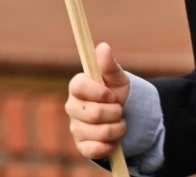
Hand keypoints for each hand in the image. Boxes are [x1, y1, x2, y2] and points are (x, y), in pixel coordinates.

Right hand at [65, 42, 130, 159]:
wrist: (122, 115)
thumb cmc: (116, 92)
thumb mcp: (117, 78)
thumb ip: (109, 65)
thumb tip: (103, 46)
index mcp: (78, 86)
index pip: (78, 86)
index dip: (97, 91)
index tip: (112, 94)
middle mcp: (72, 107)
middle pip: (93, 113)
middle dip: (115, 112)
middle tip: (120, 109)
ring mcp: (75, 127)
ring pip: (99, 132)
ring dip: (118, 128)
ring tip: (120, 122)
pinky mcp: (82, 146)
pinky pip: (96, 149)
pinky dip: (111, 144)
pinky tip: (114, 138)